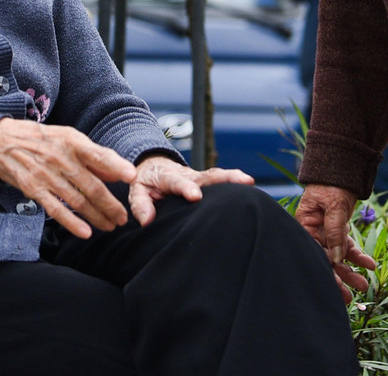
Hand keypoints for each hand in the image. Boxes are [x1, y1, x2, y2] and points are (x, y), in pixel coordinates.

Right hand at [0, 117, 136, 238]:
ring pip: (78, 201)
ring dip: (97, 216)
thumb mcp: (68, 137)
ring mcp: (46, 175)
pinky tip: (86, 232)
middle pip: (92, 186)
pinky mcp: (34, 189)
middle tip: (122, 217)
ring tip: (110, 225)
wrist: (1, 142)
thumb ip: (94, 155)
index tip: (132, 177)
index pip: (98, 155)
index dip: (116, 166)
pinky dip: (72, 223)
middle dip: (111, 205)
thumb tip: (118, 172)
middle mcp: (60, 158)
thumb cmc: (41, 139)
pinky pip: (56, 209)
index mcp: (72, 142)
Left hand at [127, 154, 254, 225]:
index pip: (178, 182)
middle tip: (240, 180)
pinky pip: (220, 182)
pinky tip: (250, 190)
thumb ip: (140, 205)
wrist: (152, 166)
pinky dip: (235, 183)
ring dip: (233, 178)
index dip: (186, 188)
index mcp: (167, 176)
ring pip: (216, 176)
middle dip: (223, 178)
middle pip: (206, 175)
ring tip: (249, 182)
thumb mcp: (136, 191)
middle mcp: (187, 174)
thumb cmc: (145, 182)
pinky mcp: (206, 183)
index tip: (195, 196)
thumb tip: (147, 221)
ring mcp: (198, 178)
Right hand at [294, 183, 376, 300]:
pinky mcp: (337, 230)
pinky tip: (370, 265)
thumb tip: (337, 258)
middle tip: (350, 297)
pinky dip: (359, 256)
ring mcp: (326, 232)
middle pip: (326, 259)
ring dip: (351, 270)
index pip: (315, 253)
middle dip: (339, 278)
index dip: (325, 270)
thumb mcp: (334, 207)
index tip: (336, 287)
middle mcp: (314, 232)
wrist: (342, 170)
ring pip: (338, 256)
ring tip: (364, 285)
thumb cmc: (332, 185)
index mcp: (305, 225)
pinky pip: (347, 247)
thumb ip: (335, 232)